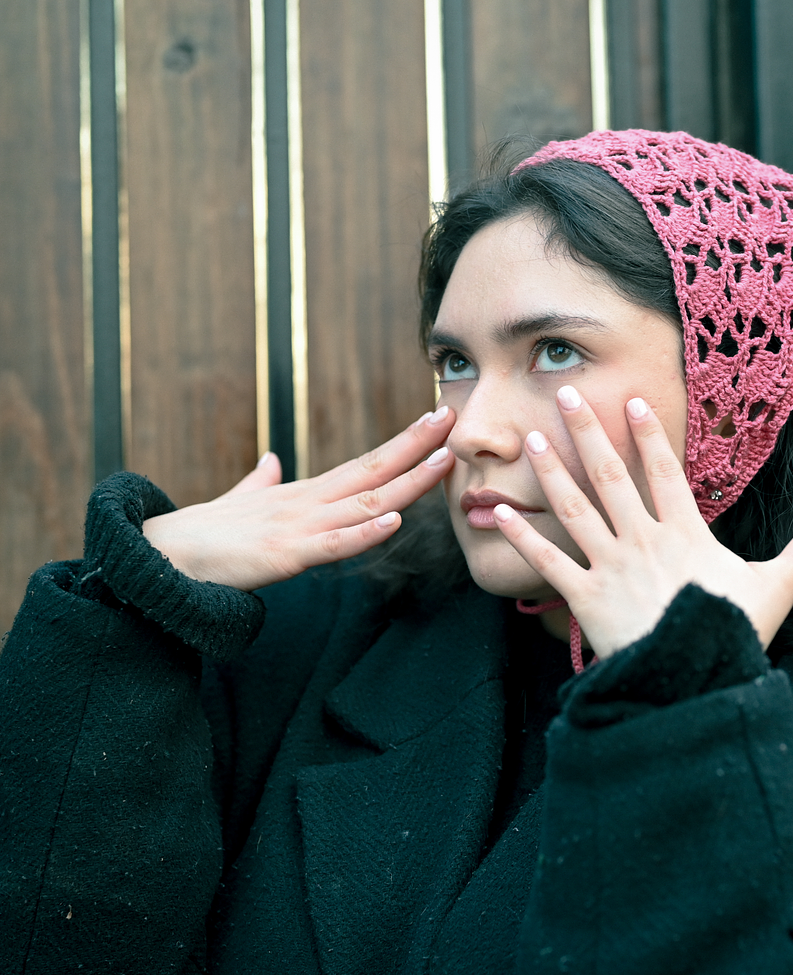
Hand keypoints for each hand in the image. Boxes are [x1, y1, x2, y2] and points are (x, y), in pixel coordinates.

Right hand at [142, 407, 455, 590]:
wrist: (158, 557)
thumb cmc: (204, 534)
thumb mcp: (241, 503)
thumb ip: (260, 483)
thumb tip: (270, 461)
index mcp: (306, 494)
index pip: (365, 464)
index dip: (403, 445)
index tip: (435, 422)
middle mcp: (308, 503)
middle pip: (373, 471)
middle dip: (416, 446)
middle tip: (451, 417)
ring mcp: (297, 527)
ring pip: (365, 503)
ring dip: (408, 483)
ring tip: (443, 461)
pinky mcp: (282, 556)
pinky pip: (331, 546)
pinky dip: (363, 534)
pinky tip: (392, 522)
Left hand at [491, 386, 792, 657]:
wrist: (694, 685)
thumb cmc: (732, 635)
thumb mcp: (776, 587)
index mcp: (684, 534)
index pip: (663, 472)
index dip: (647, 433)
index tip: (631, 397)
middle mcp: (641, 541)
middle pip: (609, 477)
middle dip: (587, 432)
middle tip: (563, 393)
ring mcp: (610, 567)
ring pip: (574, 510)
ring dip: (551, 472)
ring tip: (529, 439)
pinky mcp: (584, 599)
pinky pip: (548, 564)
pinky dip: (523, 539)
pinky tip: (499, 513)